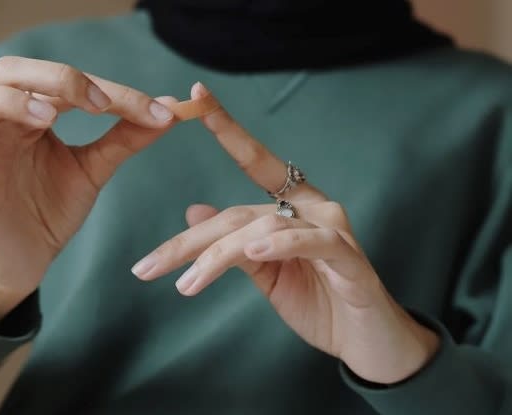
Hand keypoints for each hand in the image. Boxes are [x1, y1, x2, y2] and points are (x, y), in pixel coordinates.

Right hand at [0, 56, 176, 326]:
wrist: (30, 258)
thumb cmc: (53, 206)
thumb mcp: (94, 169)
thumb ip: (125, 139)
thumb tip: (169, 109)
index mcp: (35, 116)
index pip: (63, 83)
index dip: (109, 89)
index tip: (155, 110)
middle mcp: (3, 126)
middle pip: (8, 73)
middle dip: (52, 78)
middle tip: (95, 103)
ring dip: (5, 103)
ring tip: (44, 120)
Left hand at [132, 83, 439, 384]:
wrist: (365, 343)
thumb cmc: (317, 302)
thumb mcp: (265, 274)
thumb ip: (234, 244)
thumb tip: (193, 211)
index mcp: (293, 206)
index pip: (255, 161)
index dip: (226, 128)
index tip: (194, 98)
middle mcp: (312, 208)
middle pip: (238, 214)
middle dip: (188, 242)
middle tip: (146, 266)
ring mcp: (333, 229)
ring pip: (263, 227)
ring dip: (218, 256)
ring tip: (186, 285)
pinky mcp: (349, 258)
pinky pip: (311, 242)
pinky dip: (280, 244)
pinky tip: (252, 251)